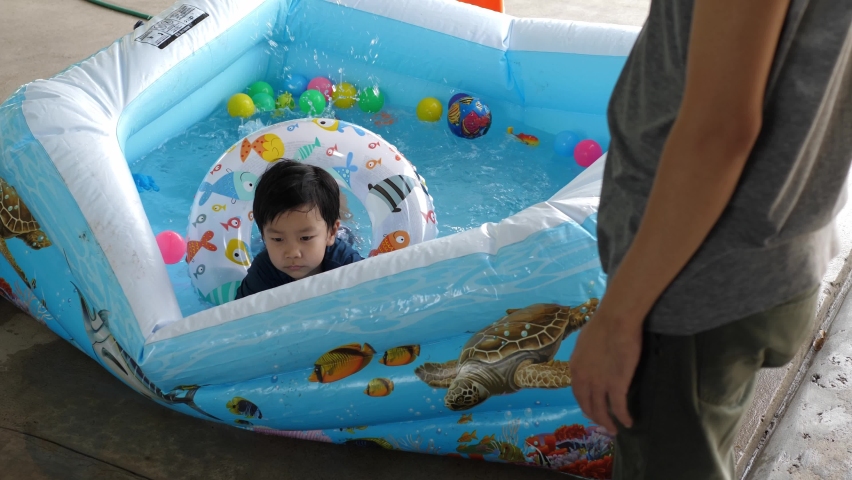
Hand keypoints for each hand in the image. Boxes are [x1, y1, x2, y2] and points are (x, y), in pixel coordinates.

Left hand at [569, 301, 642, 432]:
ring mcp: (599, 383)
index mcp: (575, 368)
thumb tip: (591, 359)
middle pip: (588, 405)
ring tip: (615, 430)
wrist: (614, 319)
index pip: (578, 393)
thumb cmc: (602, 324)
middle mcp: (583, 379)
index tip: (591, 410)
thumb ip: (586, 355)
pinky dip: (623, 418)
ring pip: (602, 411)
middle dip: (595, 418)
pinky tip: (629, 422)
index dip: (585, 404)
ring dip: (608, 423)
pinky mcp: (616, 385)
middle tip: (603, 425)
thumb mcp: (584, 342)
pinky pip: (619, 407)